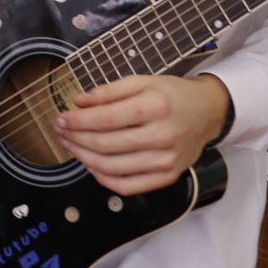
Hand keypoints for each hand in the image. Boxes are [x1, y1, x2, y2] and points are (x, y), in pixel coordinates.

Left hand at [53, 74, 229, 196]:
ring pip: (111, 167)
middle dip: (75, 138)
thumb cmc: (172, 95)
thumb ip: (109, 91)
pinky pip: (127, 186)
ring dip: (83, 158)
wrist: (207, 112)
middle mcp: (161, 135)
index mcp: (154, 106)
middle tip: (61, 132)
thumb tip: (78, 102)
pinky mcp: (167, 177)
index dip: (76, 121)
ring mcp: (165, 160)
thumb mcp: (143, 81)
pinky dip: (103, 179)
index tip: (60, 118)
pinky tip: (92, 166)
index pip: (104, 118)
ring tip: (71, 146)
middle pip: (104, 144)